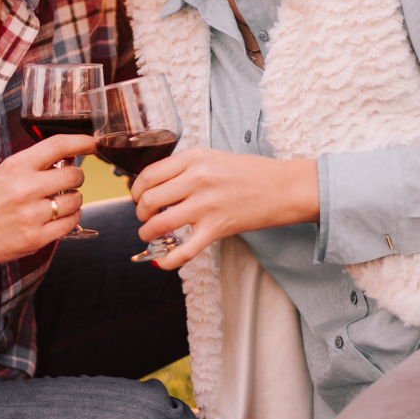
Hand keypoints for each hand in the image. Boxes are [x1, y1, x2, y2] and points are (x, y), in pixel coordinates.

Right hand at [0, 134, 96, 265]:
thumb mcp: (6, 172)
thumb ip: (36, 164)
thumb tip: (71, 156)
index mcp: (16, 166)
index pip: (58, 145)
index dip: (82, 141)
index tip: (94, 142)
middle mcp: (24, 188)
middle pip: (74, 175)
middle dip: (77, 177)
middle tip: (70, 181)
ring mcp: (30, 215)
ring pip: (76, 201)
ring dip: (75, 200)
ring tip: (61, 202)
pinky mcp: (34, 238)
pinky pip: (70, 224)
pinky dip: (71, 218)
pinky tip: (61, 217)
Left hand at [131, 148, 319, 269]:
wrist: (283, 187)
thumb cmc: (250, 172)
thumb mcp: (212, 157)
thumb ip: (185, 168)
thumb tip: (157, 186)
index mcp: (193, 158)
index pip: (148, 174)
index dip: (136, 189)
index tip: (138, 197)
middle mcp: (196, 179)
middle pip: (148, 199)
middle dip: (140, 213)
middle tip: (145, 217)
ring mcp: (206, 204)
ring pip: (159, 224)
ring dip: (147, 233)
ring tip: (150, 235)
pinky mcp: (217, 228)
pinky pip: (184, 250)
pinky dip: (168, 260)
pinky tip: (161, 261)